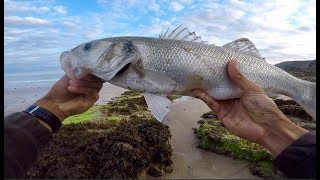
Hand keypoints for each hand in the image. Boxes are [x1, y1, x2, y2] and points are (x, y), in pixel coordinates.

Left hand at [34, 74, 102, 121]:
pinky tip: (72, 89)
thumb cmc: (60, 90)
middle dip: (87, 77)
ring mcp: (92, 94)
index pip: (96, 73)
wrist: (55, 103)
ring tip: (71, 83)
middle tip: (74, 78)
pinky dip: (82, 89)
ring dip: (83, 83)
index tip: (85, 68)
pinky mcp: (92, 100)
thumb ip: (78, 71)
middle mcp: (91, 86)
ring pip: (96, 85)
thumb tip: (87, 65)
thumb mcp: (69, 76)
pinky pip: (92, 92)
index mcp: (87, 80)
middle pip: (98, 79)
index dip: (93, 70)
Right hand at [193, 59, 307, 156]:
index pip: (229, 79)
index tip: (213, 64)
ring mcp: (227, 106)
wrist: (267, 129)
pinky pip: (212, 105)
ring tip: (195, 79)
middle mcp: (233, 97)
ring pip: (213, 95)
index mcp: (242, 90)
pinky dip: (205, 98)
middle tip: (200, 70)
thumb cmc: (264, 107)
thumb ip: (239, 78)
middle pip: (219, 87)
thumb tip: (231, 62)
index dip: (222, 72)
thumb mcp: (252, 89)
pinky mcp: (222, 114)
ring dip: (205, 89)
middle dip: (211, 80)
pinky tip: (198, 92)